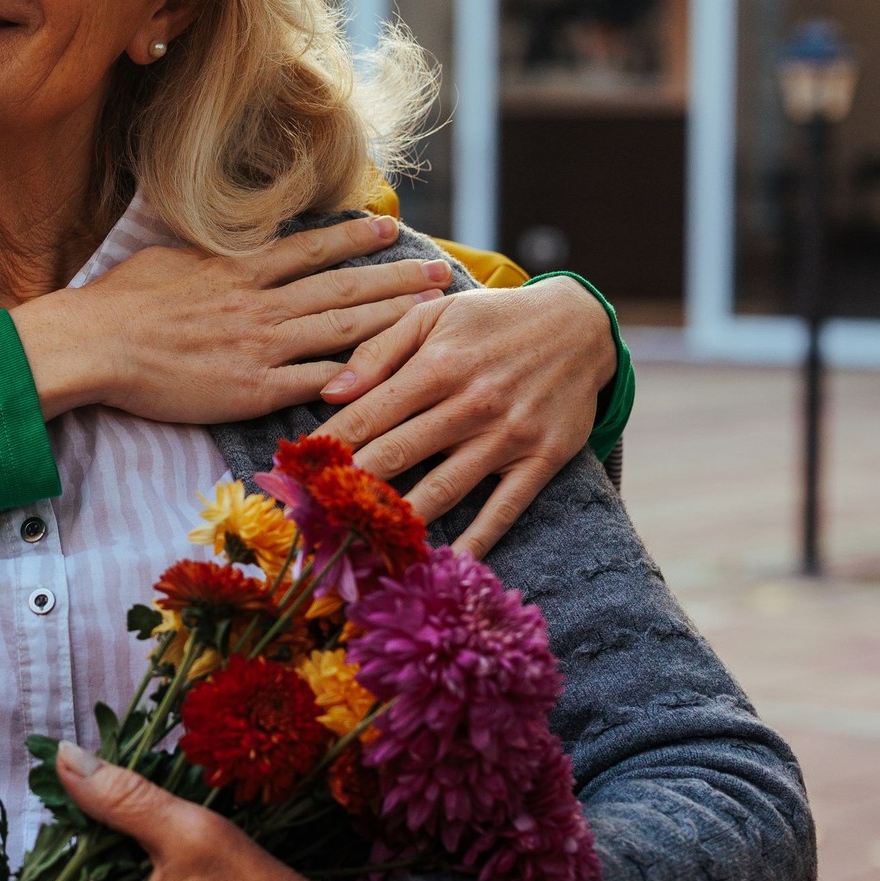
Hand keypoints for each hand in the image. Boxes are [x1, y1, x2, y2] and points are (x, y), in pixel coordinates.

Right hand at [12, 213, 451, 424]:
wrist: (97, 343)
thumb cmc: (121, 301)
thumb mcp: (172, 258)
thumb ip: (212, 255)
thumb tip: (231, 245)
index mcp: (241, 268)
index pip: (313, 249)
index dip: (356, 238)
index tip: (391, 227)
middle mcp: (262, 302)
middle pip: (344, 288)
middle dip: (397, 278)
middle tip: (440, 271)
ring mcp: (262, 346)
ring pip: (344, 331)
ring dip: (394, 322)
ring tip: (432, 315)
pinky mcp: (255, 388)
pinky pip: (316, 382)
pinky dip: (353, 378)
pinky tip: (389, 376)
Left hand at [319, 277, 616, 554]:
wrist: (580, 326)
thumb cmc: (493, 320)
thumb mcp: (434, 315)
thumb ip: (380, 349)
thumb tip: (331, 391)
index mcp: (439, 365)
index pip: (370, 414)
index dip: (331, 447)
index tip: (298, 474)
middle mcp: (471, 403)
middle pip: (398, 455)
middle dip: (352, 489)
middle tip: (316, 518)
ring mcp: (509, 435)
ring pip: (444, 488)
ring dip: (401, 521)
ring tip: (362, 547)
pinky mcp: (542, 460)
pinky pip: (505, 509)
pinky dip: (478, 540)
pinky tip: (447, 566)